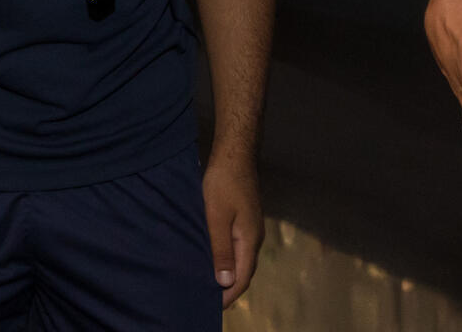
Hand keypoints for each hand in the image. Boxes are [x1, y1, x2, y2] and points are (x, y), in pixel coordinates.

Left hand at [201, 155, 261, 308]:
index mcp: (249, 241)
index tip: (211, 307)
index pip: (242, 278)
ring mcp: (251, 228)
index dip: (228, 295)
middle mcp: (254, 238)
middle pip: (244, 272)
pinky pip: (237, 247)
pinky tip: (212, 258)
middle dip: (228, 288)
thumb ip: (221, 250)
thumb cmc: (223, 184)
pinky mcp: (245, 220)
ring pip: (241, 260)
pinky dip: (227, 259)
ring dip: (227, 274)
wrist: (235, 154)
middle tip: (206, 299)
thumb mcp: (216, 217)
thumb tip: (226, 283)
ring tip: (207, 283)